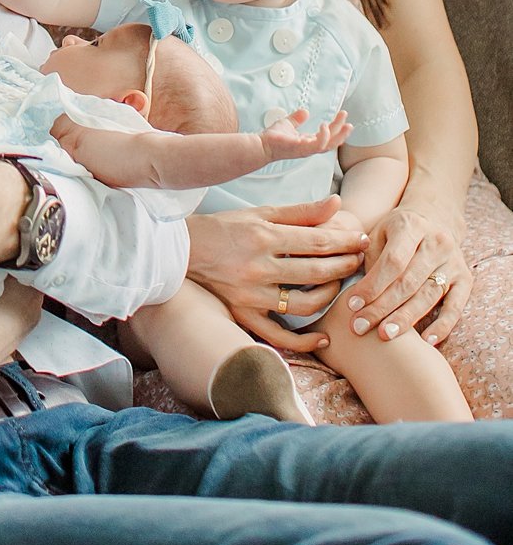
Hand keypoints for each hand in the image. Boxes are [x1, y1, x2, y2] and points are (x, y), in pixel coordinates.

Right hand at [186, 197, 367, 354]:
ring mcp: (251, 295)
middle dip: (345, 264)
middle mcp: (258, 267)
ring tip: (340, 285)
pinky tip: (323, 338)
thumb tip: (336, 202)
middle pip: (317, 271)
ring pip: (305, 304)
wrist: (181, 252)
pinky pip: (279, 336)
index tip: (362, 240)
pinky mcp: (243, 315)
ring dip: (330, 295)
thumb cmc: (224, 228)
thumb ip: (300, 211)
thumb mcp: (260, 213)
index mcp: (263, 237)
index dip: (345, 241)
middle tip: (359, 260)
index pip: (317, 242)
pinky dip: (303, 341)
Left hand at [258, 108, 351, 162]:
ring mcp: (307, 149)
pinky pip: (318, 145)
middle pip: (333, 142)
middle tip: (348, 121)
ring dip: (337, 135)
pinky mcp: (301, 149)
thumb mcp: (287, 124)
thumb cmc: (273, 137)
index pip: (328, 136)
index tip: (343, 114)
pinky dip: (323, 136)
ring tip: (342, 123)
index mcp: (309, 142)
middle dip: (342, 132)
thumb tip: (306, 111)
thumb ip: (297, 119)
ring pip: (329, 146)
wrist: (262, 145)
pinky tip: (324, 126)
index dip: (337, 127)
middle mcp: (310, 147)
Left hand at [344, 186, 473, 345]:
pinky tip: (427, 342)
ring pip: (429, 295)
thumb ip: (369, 258)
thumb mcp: (379, 232)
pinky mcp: (465, 279)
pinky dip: (443, 326)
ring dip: (406, 319)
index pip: (392, 261)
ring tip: (385, 335)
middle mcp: (437, 242)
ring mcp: (454, 261)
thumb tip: (355, 294)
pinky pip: (456, 307)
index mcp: (411, 226)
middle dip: (382, 307)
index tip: (352, 305)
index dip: (372, 286)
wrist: (436, 217)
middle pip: (408, 282)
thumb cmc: (397, 230)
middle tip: (360, 327)